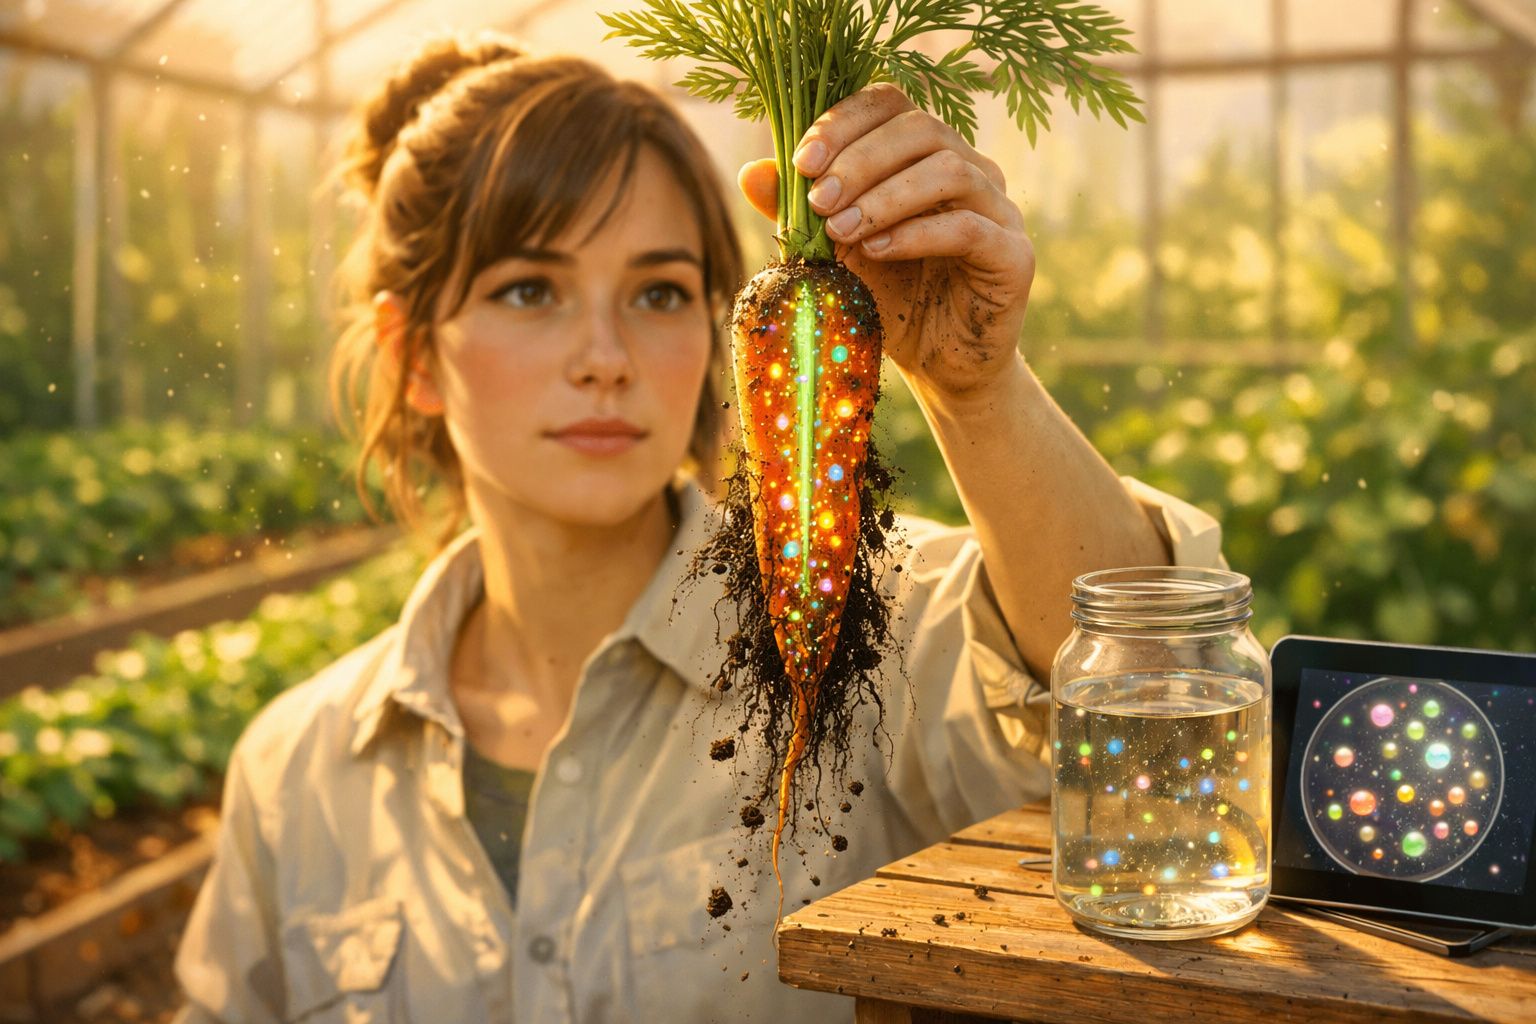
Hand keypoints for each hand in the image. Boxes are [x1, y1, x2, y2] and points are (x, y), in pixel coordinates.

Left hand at [739, 83, 1034, 401]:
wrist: (938, 367)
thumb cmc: (889, 299)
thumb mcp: (833, 252)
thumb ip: (797, 214)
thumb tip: (750, 174)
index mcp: (927, 155)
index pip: (891, 104)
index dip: (844, 122)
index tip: (802, 162)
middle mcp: (971, 170)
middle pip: (921, 128)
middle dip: (859, 161)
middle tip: (818, 201)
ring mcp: (1000, 209)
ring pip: (948, 170)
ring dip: (885, 195)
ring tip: (842, 230)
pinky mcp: (1014, 256)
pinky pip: (969, 228)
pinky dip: (916, 234)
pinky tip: (877, 250)